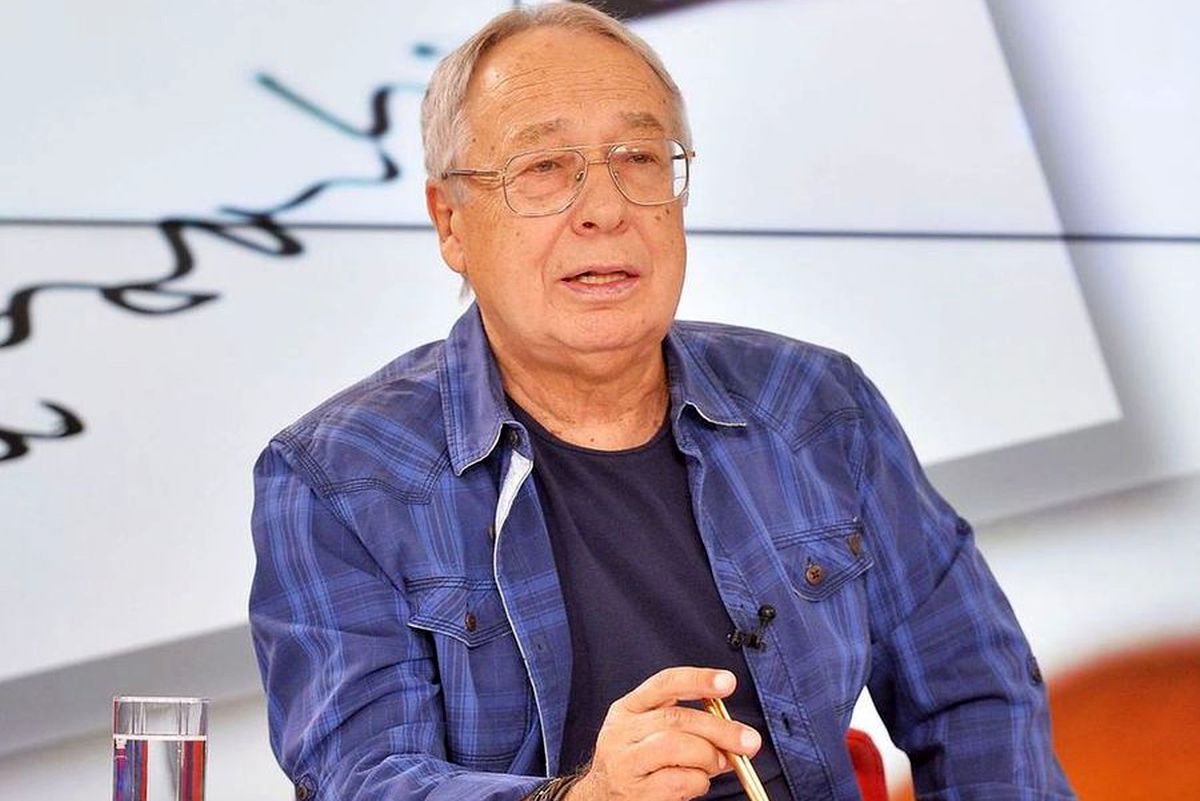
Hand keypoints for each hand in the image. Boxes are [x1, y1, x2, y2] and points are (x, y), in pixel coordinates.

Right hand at [566, 667, 761, 800]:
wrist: (599, 799)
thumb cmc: (636, 764)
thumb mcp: (649, 734)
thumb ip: (687, 728)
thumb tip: (732, 734)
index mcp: (629, 708)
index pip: (665, 683)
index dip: (698, 679)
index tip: (728, 682)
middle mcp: (622, 731)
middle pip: (676, 718)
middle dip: (720, 728)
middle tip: (749, 741)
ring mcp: (625, 762)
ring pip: (675, 746)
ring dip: (707, 756)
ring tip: (716, 765)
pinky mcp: (634, 792)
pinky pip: (677, 781)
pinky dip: (698, 782)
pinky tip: (697, 783)